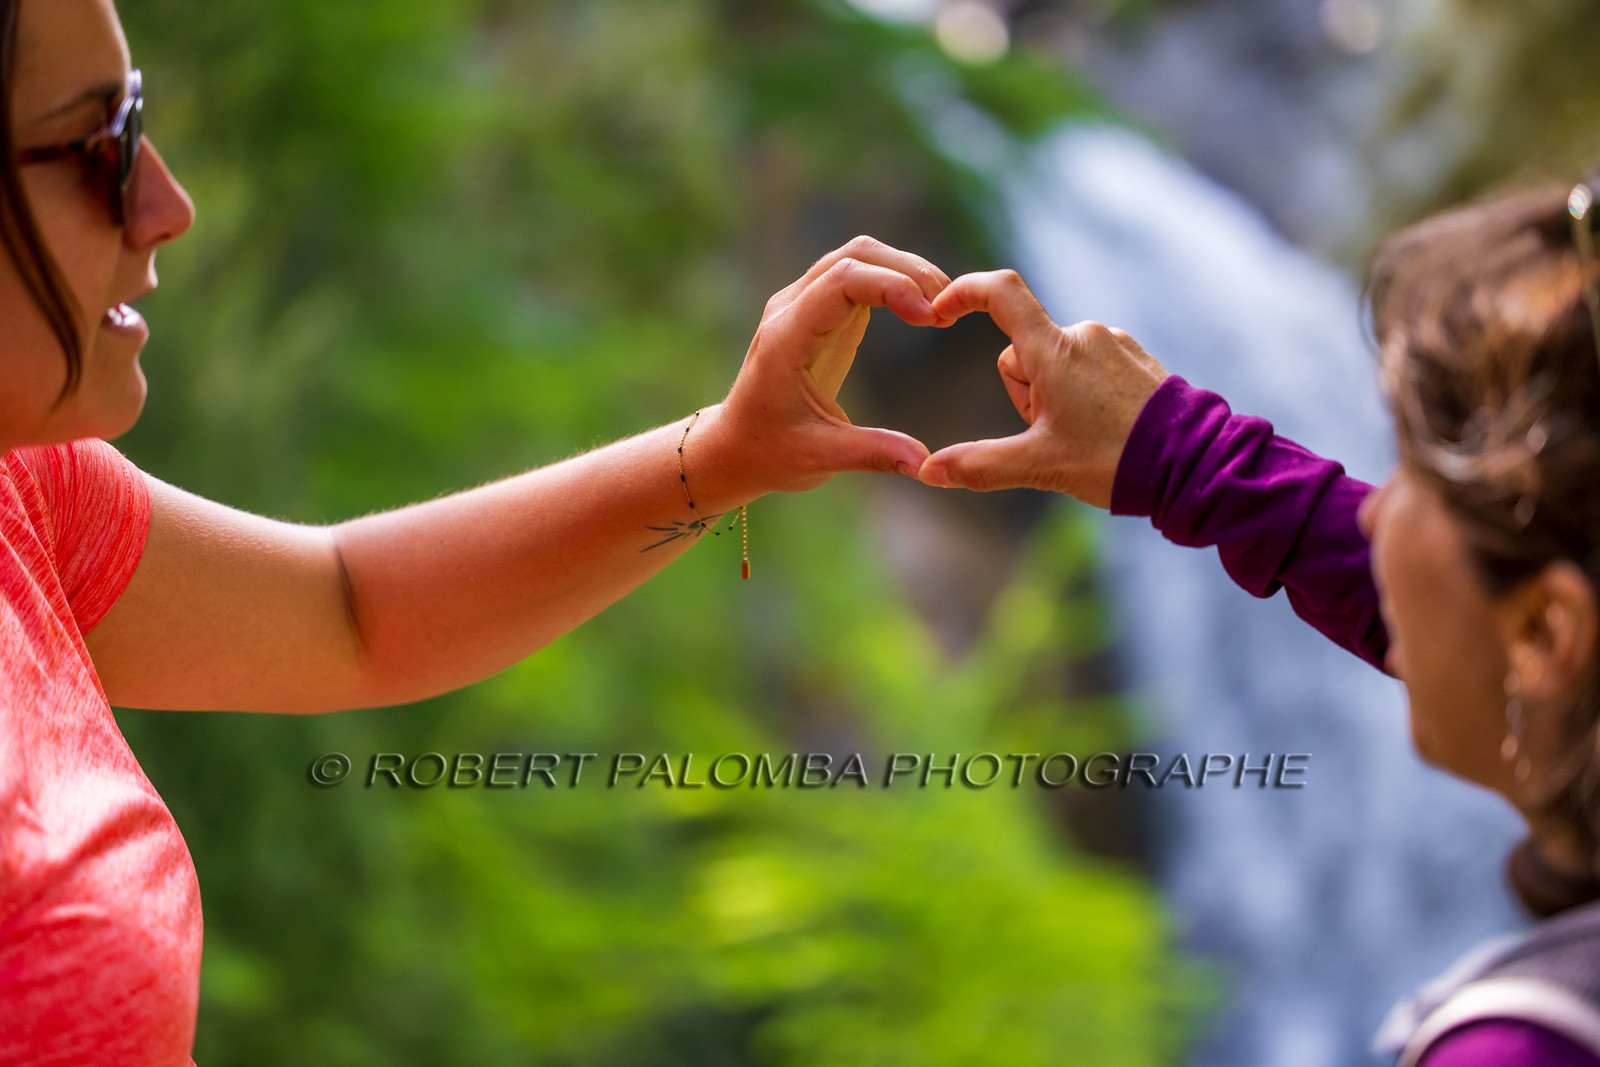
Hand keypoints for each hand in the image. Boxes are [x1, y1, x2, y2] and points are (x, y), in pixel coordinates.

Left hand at [691, 237, 950, 510]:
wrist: (735, 446)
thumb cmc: (771, 452)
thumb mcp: (819, 458)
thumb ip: (871, 453)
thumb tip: (924, 463)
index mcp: (786, 339)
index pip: (841, 282)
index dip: (892, 287)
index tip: (931, 320)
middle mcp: (791, 309)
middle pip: (855, 255)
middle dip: (908, 271)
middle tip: (950, 310)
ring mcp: (803, 304)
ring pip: (858, 257)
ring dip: (904, 271)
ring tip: (944, 308)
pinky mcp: (819, 311)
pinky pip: (859, 276)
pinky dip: (894, 282)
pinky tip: (924, 311)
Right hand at [915, 270, 1168, 507]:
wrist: (1194, 466)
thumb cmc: (1116, 462)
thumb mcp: (1040, 466)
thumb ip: (980, 465)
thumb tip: (928, 473)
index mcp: (1055, 351)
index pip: (1000, 293)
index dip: (964, 292)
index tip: (941, 311)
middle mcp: (1085, 335)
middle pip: (1023, 353)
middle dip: (1026, 393)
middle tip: (1055, 435)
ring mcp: (1114, 344)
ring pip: (1056, 364)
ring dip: (1055, 397)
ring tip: (1088, 437)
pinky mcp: (1136, 358)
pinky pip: (1090, 368)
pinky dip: (1085, 395)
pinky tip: (1108, 428)